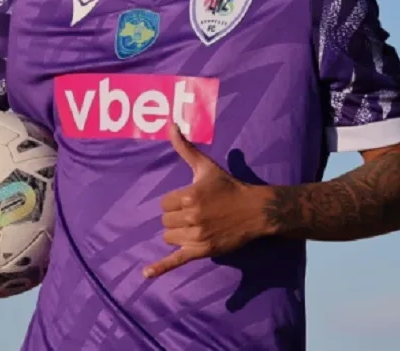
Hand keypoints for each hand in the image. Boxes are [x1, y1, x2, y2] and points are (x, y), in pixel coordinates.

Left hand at [143, 124, 269, 278]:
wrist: (253, 210)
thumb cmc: (227, 187)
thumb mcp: (205, 166)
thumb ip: (184, 147)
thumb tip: (170, 124)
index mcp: (189, 196)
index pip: (164, 204)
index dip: (175, 202)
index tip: (191, 200)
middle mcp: (192, 217)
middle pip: (165, 222)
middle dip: (177, 218)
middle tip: (196, 213)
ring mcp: (197, 236)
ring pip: (169, 238)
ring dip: (178, 233)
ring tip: (196, 226)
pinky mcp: (202, 251)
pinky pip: (176, 261)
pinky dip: (160, 268)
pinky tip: (146, 274)